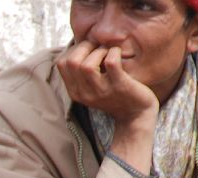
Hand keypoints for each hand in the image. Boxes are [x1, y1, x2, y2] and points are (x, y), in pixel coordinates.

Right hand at [56, 41, 156, 170]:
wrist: (136, 115)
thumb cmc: (116, 94)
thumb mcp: (92, 87)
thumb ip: (83, 71)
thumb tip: (80, 43)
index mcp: (75, 91)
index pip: (61, 63)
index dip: (74, 49)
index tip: (89, 49)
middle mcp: (84, 93)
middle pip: (71, 62)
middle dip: (86, 46)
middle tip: (100, 47)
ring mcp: (101, 91)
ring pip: (87, 65)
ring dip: (99, 50)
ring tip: (109, 52)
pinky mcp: (119, 86)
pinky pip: (111, 62)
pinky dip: (114, 52)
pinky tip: (119, 54)